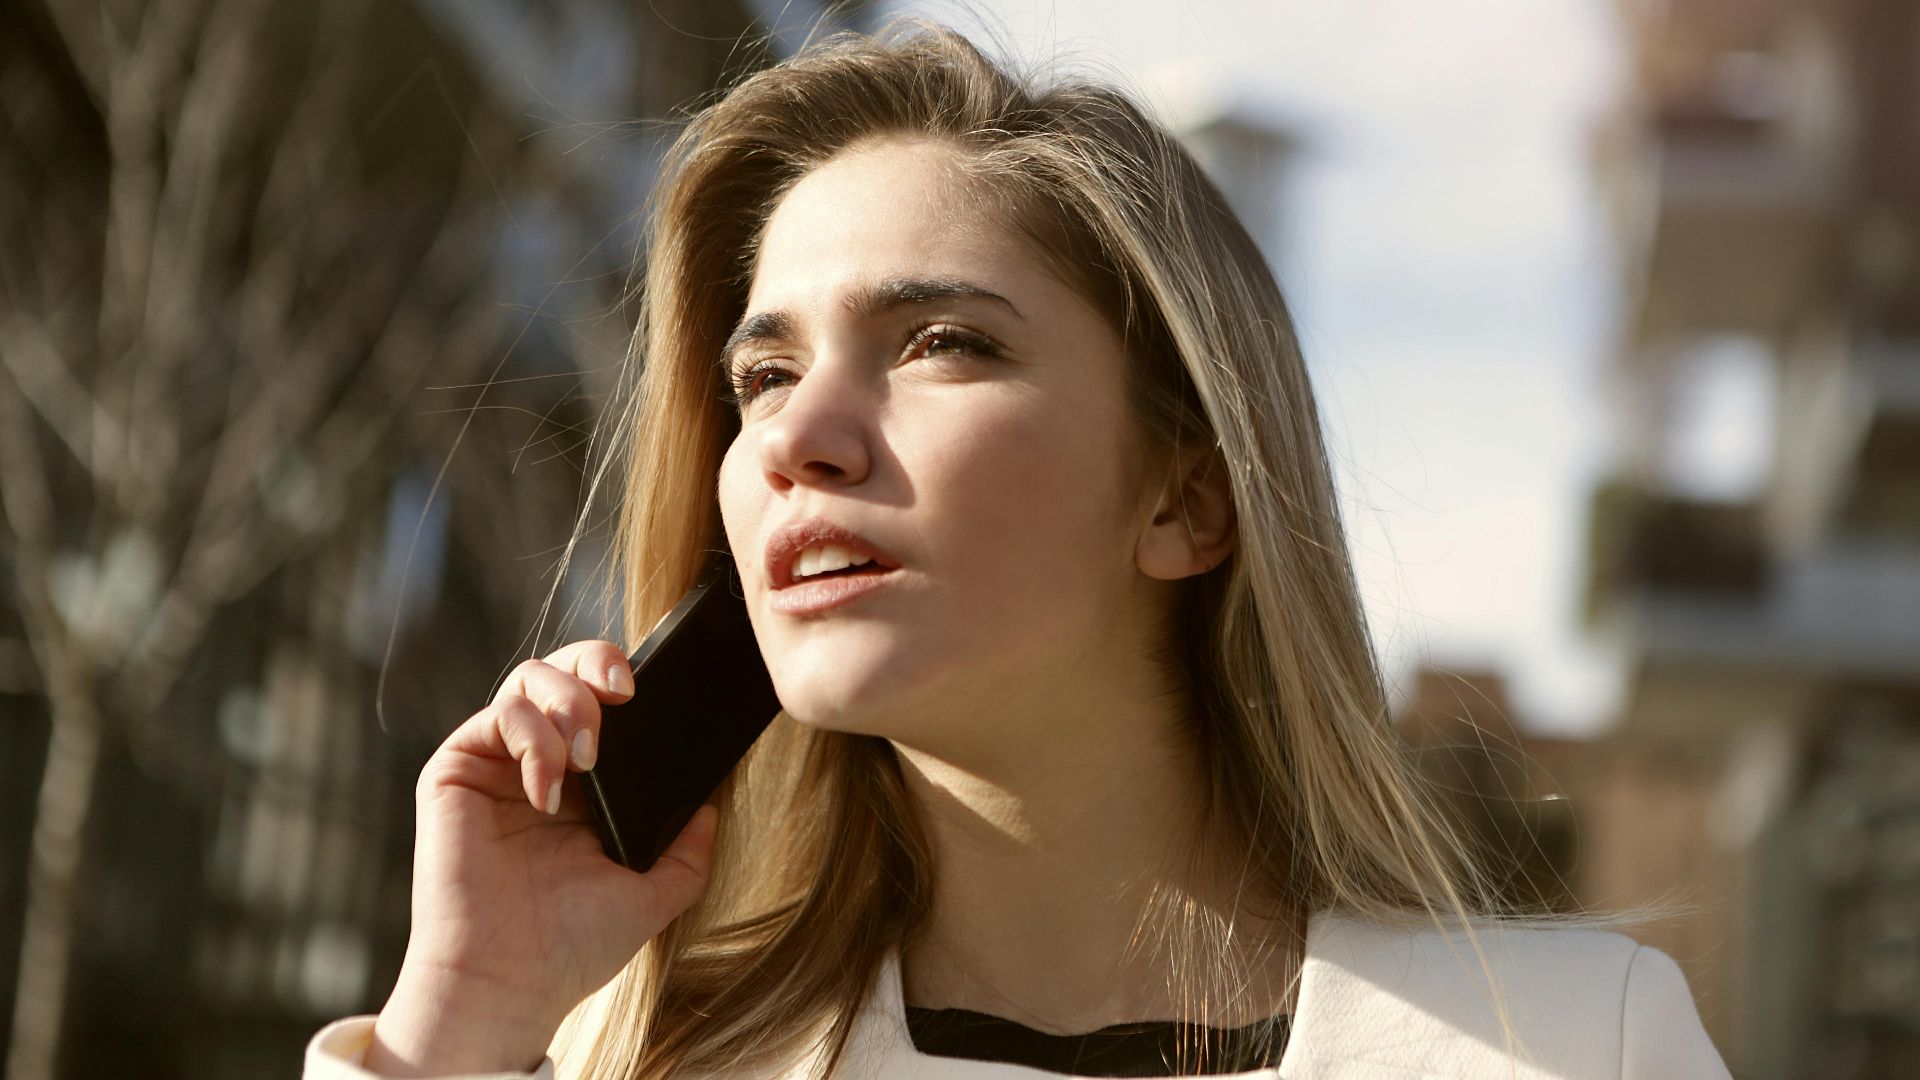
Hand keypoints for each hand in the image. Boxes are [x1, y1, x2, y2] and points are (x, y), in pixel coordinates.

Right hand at [365, 640, 717, 1075]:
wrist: (510, 984)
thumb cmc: (570, 947)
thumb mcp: (651, 894)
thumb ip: (687, 852)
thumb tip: (710, 808)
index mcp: (582, 785)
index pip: (601, 701)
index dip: (623, 678)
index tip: (650, 693)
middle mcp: (535, 764)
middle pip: (562, 670)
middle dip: (595, 662)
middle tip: (623, 692)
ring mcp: (495, 765)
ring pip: (527, 679)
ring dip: (567, 702)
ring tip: (587, 757)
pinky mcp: (455, 771)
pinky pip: (495, 716)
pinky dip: (530, 739)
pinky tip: (547, 791)